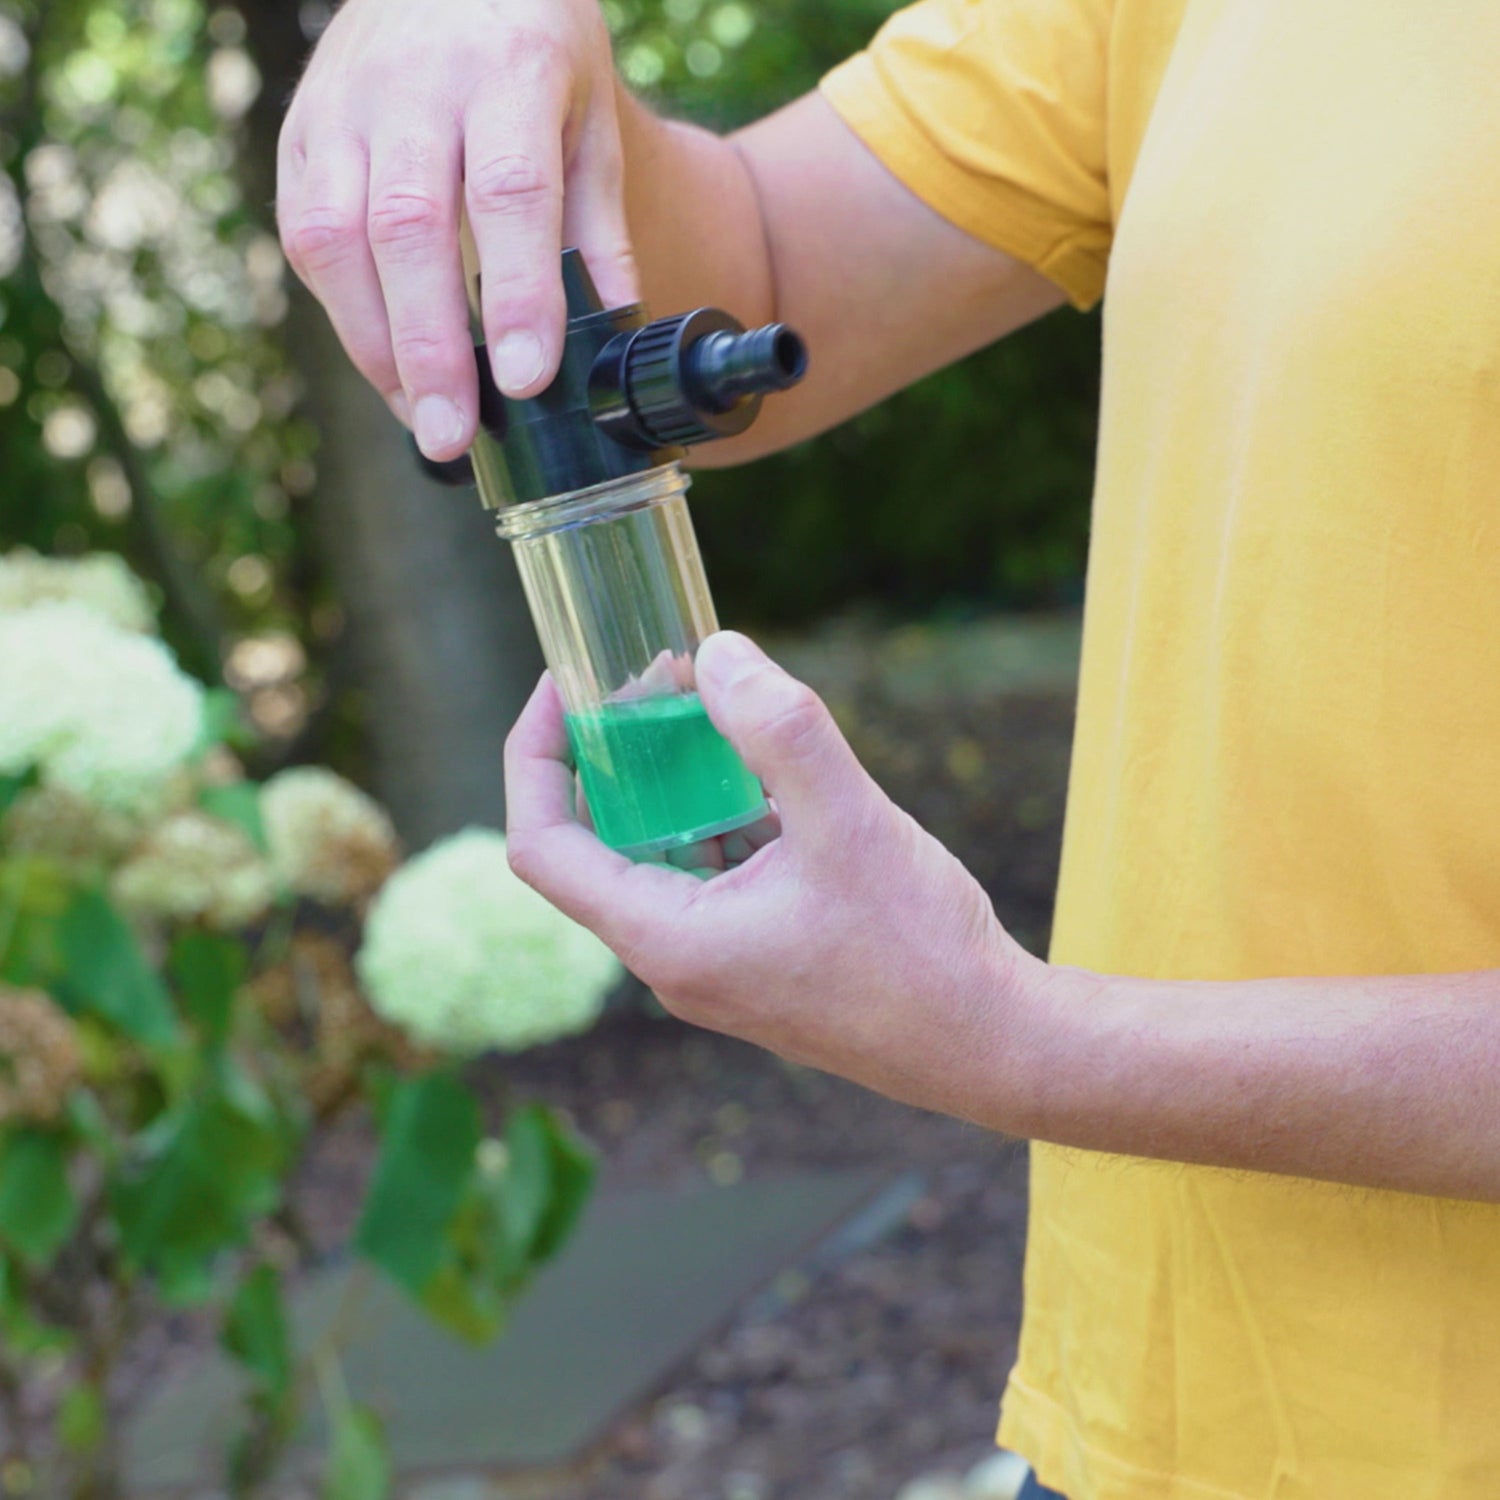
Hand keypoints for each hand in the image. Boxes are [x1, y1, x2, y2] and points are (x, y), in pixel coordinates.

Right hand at [277, 0, 638, 460]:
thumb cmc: (530, 49)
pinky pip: (306, 235)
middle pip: (408, 228)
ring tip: (423, 419)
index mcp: (507, 71)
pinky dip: (346, 314)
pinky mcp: (299, 132)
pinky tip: (388, 366)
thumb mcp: (589, 118)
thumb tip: (612, 336)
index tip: (527, 380)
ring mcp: (341, 105)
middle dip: (431, 346)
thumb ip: (598, 225)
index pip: (509, 193)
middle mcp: (412, 84)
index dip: (516, 294)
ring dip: (377, 344)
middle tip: (453, 436)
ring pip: (337, 238)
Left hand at [504, 632, 1041, 1125]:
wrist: (990, 1043)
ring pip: (658, 854)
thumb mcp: (848, 821)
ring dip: (671, 783)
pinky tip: (766, 772)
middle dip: (612, 756)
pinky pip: (711, 873)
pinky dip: (720, 815)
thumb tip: (717, 653)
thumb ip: (778, 730)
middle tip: (653, 681)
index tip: (562, 687)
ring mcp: (716, 962)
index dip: (535, 756)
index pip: (542, 845)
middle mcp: (674, 958)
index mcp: (667, 938)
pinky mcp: (758, 956)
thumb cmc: (920, 952)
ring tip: (707, 709)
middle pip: (594, 844)